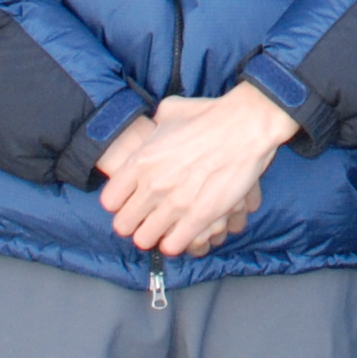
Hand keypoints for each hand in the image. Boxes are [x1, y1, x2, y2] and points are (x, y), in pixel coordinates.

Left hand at [96, 85, 299, 257]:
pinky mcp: (199, 217)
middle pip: (124, 224)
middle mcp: (152, 185)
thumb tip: (153, 128)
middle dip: (133, 223)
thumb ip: (153, 126)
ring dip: (153, 235)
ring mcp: (175, 204)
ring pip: (145, 239)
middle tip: (145, 218)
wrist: (245, 126)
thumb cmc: (209, 115)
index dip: (119, 203)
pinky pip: (172, 245)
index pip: (110, 200)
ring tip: (163, 228)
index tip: (130, 201)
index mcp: (140, 161)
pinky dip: (174, 243)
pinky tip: (180, 233)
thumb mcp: (169, 111)